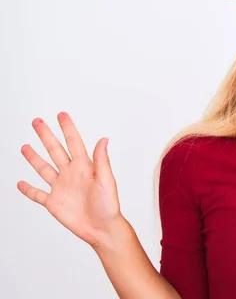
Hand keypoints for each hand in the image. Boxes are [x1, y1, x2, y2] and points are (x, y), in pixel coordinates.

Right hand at [17, 112, 122, 248]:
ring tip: (25, 146)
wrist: (102, 228)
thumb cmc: (109, 205)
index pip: (73, 142)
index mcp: (84, 167)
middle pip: (55, 150)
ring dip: (34, 158)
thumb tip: (104, 139)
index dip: (67, 128)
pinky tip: (21, 183)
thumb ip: (101, 160)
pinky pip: (37, 194)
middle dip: (45, 135)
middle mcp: (71, 174)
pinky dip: (28, 189)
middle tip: (37, 121)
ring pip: (44, 169)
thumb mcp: (106, 180)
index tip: (61, 114)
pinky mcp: (54, 203)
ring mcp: (61, 187)